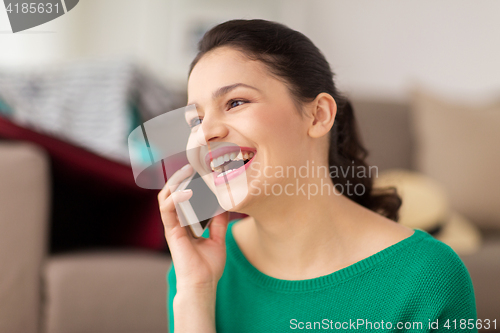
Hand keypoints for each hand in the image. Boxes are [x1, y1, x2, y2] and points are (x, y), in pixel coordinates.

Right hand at [158, 164, 229, 292]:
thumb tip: (224, 205)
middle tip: (192, 164)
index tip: (199, 170)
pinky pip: (167, 210)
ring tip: (186, 170)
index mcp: (186, 224)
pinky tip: (186, 191)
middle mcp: (178, 223)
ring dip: (174, 182)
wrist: (203, 284)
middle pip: (173, 194)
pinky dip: (175, 198)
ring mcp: (173, 226)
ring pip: (166, 198)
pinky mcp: (171, 231)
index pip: (183, 198)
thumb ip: (219, 222)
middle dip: (179, 177)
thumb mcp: (218, 239)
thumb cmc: (208, 266)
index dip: (188, 183)